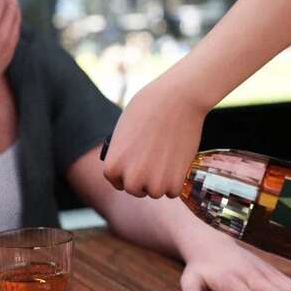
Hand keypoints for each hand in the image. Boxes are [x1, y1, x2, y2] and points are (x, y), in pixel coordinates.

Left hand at [103, 74, 205, 197]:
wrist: (176, 99)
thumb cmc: (148, 108)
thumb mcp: (123, 132)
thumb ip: (124, 154)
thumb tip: (130, 168)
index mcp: (112, 165)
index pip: (117, 181)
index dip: (127, 174)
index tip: (137, 166)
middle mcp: (130, 178)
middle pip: (136, 190)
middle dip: (144, 180)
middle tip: (155, 163)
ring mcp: (153, 182)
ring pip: (156, 192)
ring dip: (161, 181)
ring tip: (166, 159)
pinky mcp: (174, 181)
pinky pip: (173, 192)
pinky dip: (177, 180)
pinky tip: (177, 162)